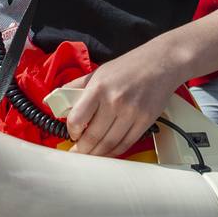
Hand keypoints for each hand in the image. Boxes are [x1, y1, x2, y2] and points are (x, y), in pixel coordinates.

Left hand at [63, 50, 177, 157]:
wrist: (162, 62)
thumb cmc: (128, 66)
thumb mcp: (98, 72)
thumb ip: (76, 87)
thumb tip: (55, 100)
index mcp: (99, 88)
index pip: (77, 119)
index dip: (71, 131)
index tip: (71, 134)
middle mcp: (114, 102)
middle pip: (93, 137)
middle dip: (82, 149)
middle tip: (77, 153)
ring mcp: (132, 113)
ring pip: (110, 144)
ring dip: (98, 154)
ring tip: (90, 154)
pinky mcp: (145, 121)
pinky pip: (126, 143)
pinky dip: (115, 151)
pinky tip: (108, 151)